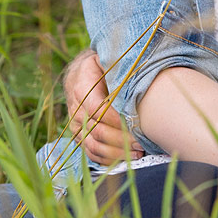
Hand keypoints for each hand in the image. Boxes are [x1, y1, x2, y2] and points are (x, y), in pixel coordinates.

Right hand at [63, 49, 143, 163]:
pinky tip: (126, 159)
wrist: (82, 71)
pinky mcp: (78, 134)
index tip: (137, 124)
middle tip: (143, 142)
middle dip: (121, 139)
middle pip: (95, 130)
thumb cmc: (104, 63)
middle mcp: (75, 107)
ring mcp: (75, 123)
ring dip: (116, 152)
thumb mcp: (109, 58)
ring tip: (138, 152)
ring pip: (92, 145)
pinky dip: (107, 159)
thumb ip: (119, 65)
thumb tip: (139, 69)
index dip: (116, 119)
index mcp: (82, 86)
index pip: (97, 108)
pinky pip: (89, 152)